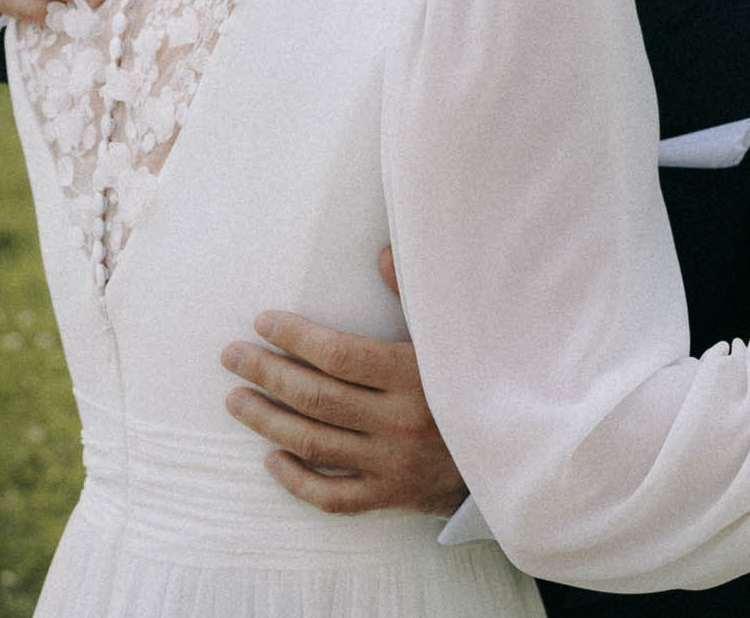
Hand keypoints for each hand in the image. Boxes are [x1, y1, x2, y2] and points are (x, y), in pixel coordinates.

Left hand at [220, 248, 466, 515]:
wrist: (516, 452)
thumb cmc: (477, 382)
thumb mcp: (453, 336)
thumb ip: (414, 295)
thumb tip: (383, 253)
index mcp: (416, 376)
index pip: (339, 355)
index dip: (296, 338)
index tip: (263, 322)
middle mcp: (400, 422)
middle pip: (316, 397)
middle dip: (266, 373)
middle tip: (232, 355)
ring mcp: (393, 464)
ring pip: (314, 444)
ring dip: (267, 420)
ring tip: (235, 399)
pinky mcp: (391, 497)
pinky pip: (332, 495)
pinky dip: (296, 480)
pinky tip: (271, 457)